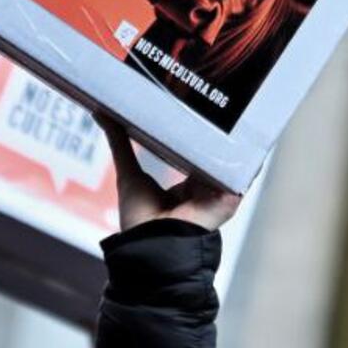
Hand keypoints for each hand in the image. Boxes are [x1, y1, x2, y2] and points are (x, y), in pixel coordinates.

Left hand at [97, 113, 242, 233]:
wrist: (150, 245)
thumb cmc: (139, 219)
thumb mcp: (129, 173)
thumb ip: (119, 143)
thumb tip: (102, 113)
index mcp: (189, 185)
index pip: (201, 153)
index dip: (200, 132)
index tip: (197, 105)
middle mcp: (207, 188)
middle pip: (219, 156)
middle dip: (220, 133)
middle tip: (217, 102)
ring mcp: (219, 194)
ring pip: (233, 163)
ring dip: (236, 144)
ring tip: (235, 114)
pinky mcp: (228, 199)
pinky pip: (241, 176)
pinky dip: (244, 160)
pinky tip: (245, 140)